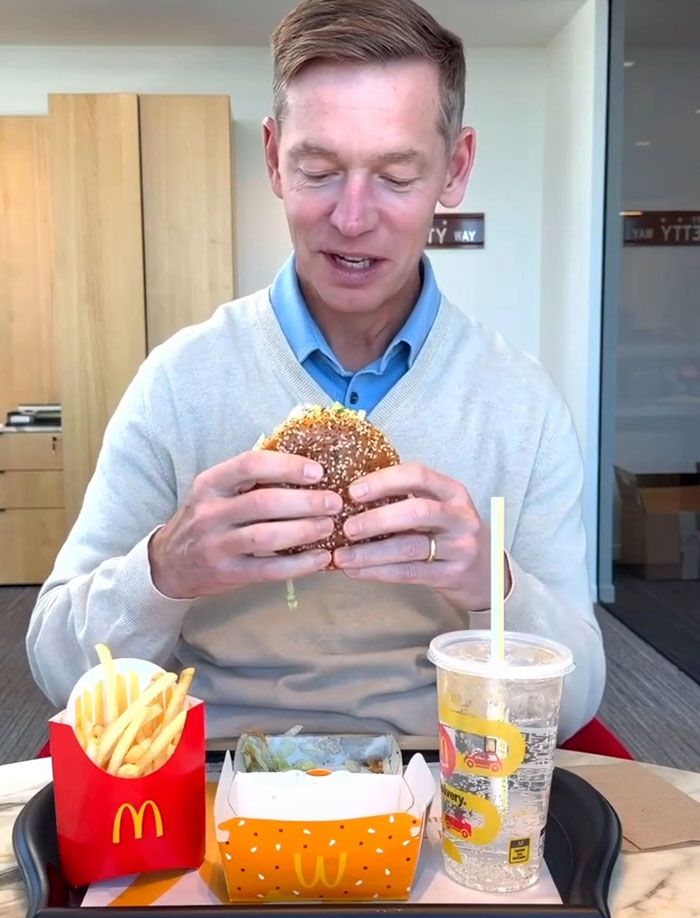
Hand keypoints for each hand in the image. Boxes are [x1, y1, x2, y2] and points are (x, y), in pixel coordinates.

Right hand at [149, 450, 341, 598]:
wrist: (170, 563)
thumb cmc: (206, 519)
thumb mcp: (217, 491)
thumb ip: (250, 479)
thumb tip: (306, 466)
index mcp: (211, 483)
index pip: (251, 464)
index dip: (287, 466)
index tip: (317, 472)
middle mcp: (211, 512)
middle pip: (265, 502)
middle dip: (306, 502)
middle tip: (334, 502)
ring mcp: (217, 545)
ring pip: (268, 536)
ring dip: (305, 531)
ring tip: (329, 526)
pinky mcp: (228, 573)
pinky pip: (270, 569)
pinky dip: (300, 564)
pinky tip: (321, 558)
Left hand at [332, 463, 510, 612]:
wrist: (488, 573)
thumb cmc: (451, 534)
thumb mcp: (440, 509)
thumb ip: (407, 499)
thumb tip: (351, 499)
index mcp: (453, 492)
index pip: (418, 475)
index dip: (384, 480)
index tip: (354, 491)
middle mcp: (460, 517)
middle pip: (416, 512)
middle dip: (376, 519)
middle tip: (346, 528)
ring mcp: (460, 547)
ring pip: (410, 547)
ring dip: (370, 552)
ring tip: (341, 556)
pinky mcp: (452, 575)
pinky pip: (409, 573)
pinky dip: (378, 572)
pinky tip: (356, 572)